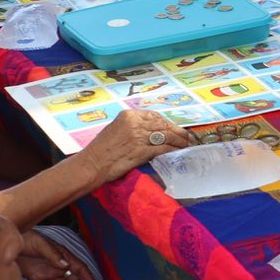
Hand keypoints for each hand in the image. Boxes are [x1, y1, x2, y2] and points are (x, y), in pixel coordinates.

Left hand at [16, 228, 85, 279]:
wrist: (6, 243)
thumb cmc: (25, 237)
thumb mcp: (40, 243)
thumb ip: (53, 254)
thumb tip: (66, 266)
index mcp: (62, 254)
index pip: (78, 266)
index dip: (87, 275)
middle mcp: (58, 264)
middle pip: (74, 277)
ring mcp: (49, 272)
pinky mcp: (38, 278)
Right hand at [75, 108, 191, 184]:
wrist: (91, 164)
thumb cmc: (100, 150)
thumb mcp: (115, 130)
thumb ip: (132, 127)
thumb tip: (150, 131)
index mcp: (128, 115)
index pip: (154, 116)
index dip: (167, 123)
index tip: (175, 128)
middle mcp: (134, 123)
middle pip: (163, 125)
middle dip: (178, 131)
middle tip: (188, 137)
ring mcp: (138, 136)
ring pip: (166, 135)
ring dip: (179, 141)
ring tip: (187, 145)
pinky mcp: (141, 150)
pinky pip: (162, 148)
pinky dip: (173, 150)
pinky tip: (178, 153)